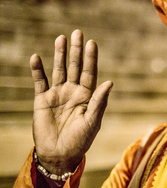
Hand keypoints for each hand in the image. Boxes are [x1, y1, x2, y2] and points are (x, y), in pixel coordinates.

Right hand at [31, 30, 112, 174]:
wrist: (59, 155)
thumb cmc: (80, 140)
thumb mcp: (92, 121)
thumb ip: (99, 102)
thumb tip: (110, 82)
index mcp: (88, 95)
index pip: (90, 71)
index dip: (91, 57)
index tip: (92, 43)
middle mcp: (73, 91)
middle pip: (75, 66)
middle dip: (76, 50)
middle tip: (77, 32)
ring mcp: (58, 94)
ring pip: (58, 69)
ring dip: (59, 54)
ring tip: (60, 38)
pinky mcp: (42, 100)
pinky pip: (40, 82)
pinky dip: (38, 70)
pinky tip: (36, 57)